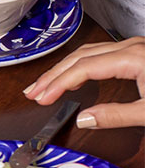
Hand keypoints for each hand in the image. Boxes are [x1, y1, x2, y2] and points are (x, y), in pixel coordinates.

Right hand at [23, 37, 144, 128]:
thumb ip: (116, 116)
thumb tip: (83, 120)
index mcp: (132, 57)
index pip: (83, 68)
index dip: (59, 84)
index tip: (43, 98)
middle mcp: (130, 47)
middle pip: (79, 57)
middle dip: (52, 75)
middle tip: (33, 92)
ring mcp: (132, 47)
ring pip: (86, 52)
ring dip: (63, 68)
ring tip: (45, 85)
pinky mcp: (135, 52)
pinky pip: (98, 53)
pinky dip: (79, 65)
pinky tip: (72, 77)